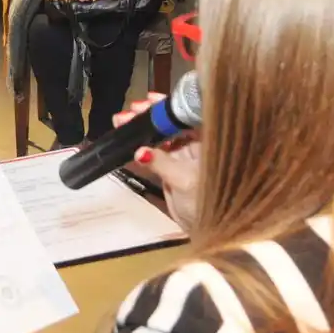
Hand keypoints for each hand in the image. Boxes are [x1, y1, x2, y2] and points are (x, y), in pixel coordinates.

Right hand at [114, 94, 202, 223]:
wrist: (212, 231)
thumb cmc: (210, 203)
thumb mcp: (185, 182)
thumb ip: (162, 164)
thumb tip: (139, 152)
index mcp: (211, 140)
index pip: (189, 115)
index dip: (169, 106)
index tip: (150, 101)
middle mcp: (198, 144)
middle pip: (172, 123)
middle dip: (150, 116)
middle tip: (129, 111)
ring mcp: (184, 157)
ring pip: (160, 137)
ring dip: (141, 129)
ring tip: (121, 121)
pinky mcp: (172, 169)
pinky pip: (154, 154)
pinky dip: (140, 147)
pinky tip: (126, 141)